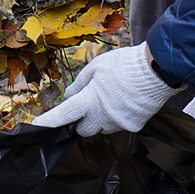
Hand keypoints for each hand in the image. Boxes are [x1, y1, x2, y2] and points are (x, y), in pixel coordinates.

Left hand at [29, 44, 178, 136]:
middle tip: (90, 102)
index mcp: (90, 100)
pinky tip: (126, 102)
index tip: (36, 128)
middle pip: (83, 129)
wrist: (158, 70)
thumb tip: (70, 96)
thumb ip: (80, 83)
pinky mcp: (133, 126)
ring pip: (102, 128)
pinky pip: (119, 126)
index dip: (48, 123)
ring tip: (112, 99)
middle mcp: (102, 117)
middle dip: (82, 119)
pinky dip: (118, 117)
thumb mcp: (97, 66)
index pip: (63, 115)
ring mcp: (118, 124)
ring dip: (100, 119)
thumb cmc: (125, 64)